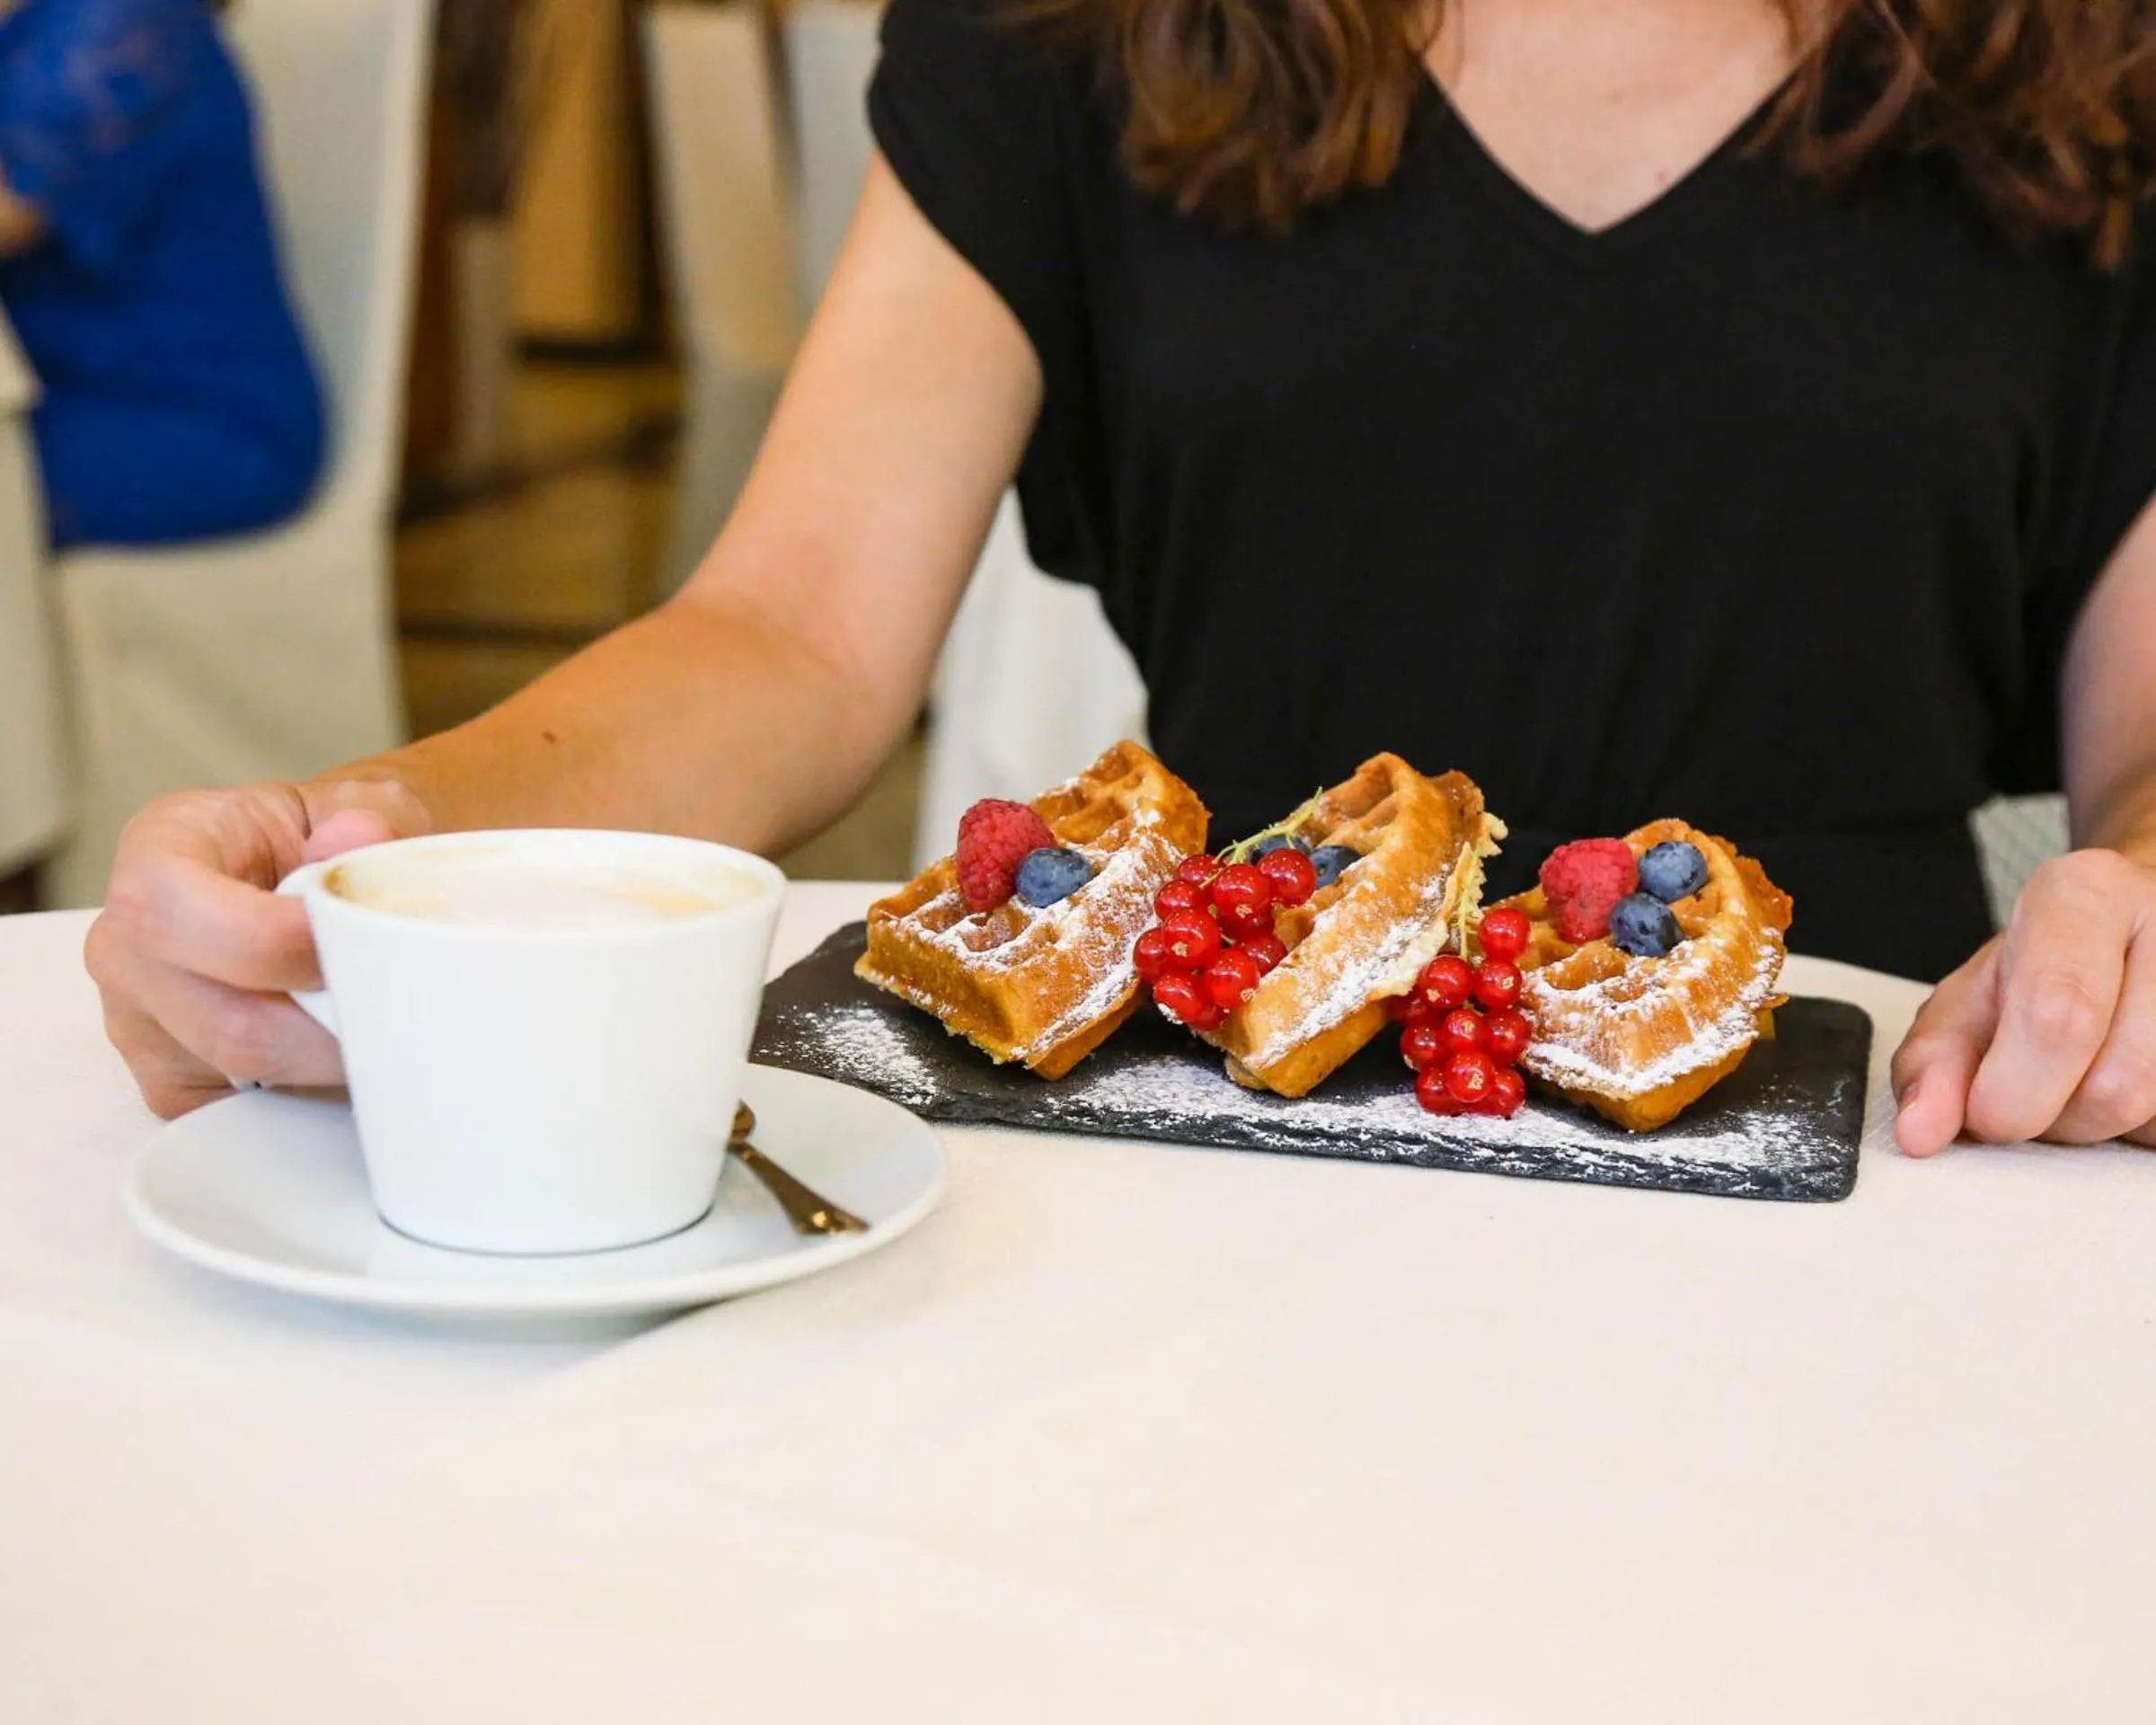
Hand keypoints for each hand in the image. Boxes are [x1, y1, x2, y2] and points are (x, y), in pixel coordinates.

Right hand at [85, 780, 430, 1118]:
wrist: (314, 874)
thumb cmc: (326, 840)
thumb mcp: (355, 804)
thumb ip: (369, 816)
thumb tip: (360, 840)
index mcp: (157, 854)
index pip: (180, 913)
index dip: (284, 943)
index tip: (365, 945)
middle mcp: (126, 944)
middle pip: (230, 1025)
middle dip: (336, 1027)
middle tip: (411, 1010)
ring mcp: (138, 1022)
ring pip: (246, 1079)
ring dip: (335, 1065)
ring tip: (393, 1027)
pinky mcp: (170, 1083)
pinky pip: (243, 1115)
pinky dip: (311, 1095)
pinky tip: (349, 1056)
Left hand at [1893, 849, 2155, 1154]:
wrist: (2141, 921)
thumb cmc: (2049, 962)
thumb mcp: (1974, 997)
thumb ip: (1935, 1062)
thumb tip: (1923, 1129)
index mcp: (2086, 896)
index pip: (2060, 1014)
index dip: (2015, 1089)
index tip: (1988, 1114)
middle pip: (2117, 1085)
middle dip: (2058, 1118)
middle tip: (2036, 1090)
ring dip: (2106, 1127)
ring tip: (2086, 1076)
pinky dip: (2146, 1128)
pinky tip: (2131, 1082)